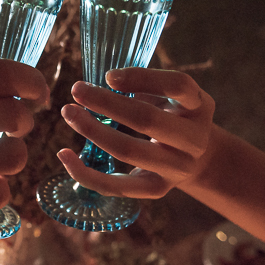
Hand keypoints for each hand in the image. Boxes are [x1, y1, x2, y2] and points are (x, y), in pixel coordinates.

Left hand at [57, 67, 213, 198]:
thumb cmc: (174, 116)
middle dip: (106, 103)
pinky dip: (85, 173)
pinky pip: (116, 186)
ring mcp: (177, 168)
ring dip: (92, 131)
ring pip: (129, 151)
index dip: (142, 77)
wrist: (197, 159)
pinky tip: (64, 154)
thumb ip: (145, 85)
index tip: (108, 75)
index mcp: (199, 107)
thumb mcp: (171, 96)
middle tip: (77, 90)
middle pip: (146, 119)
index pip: (178, 85)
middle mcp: (194, 140)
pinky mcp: (157, 189)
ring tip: (69, 113)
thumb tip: (106, 82)